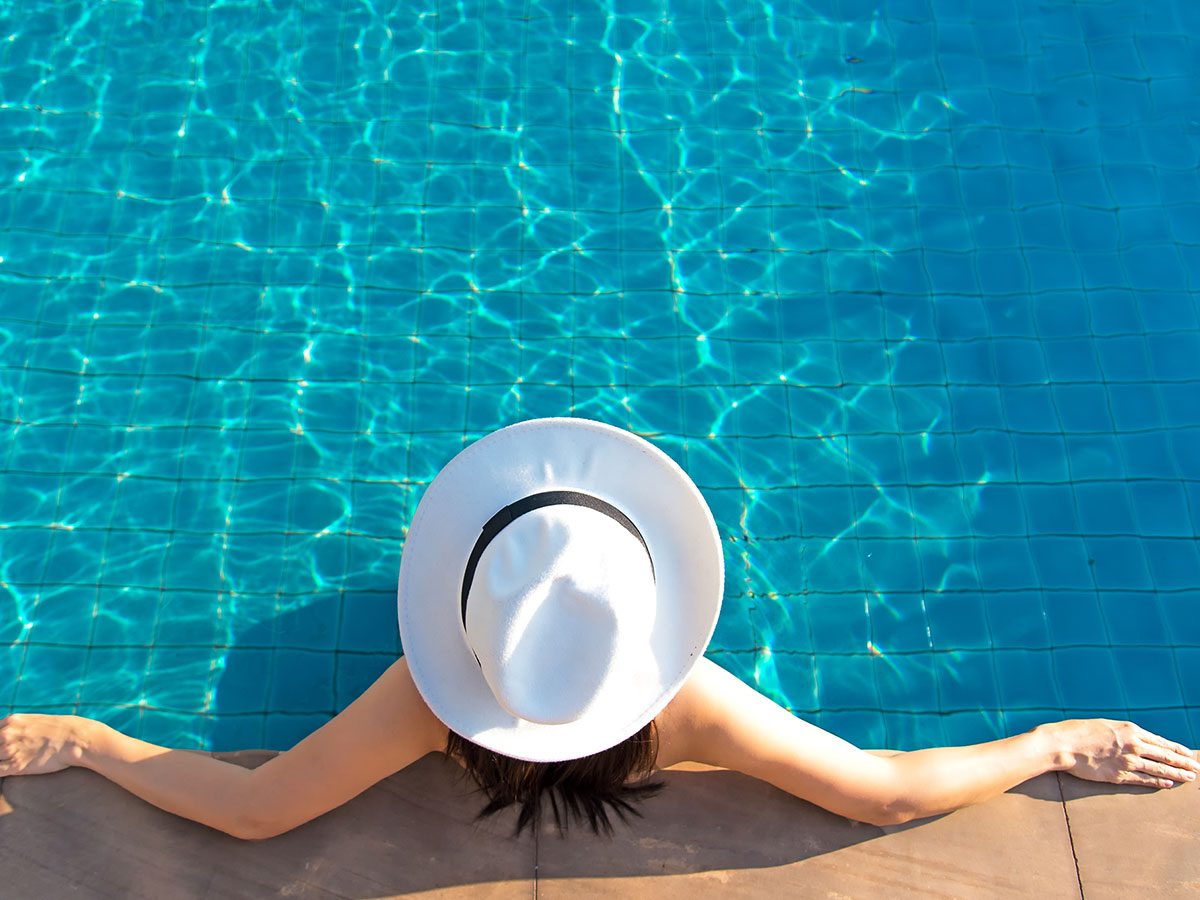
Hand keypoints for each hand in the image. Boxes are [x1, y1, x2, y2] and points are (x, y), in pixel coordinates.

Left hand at [0, 714, 89, 776]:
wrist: (75, 739)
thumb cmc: (59, 730)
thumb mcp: (34, 721)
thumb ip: (17, 728)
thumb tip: (7, 736)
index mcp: (11, 720)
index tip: (3, 748)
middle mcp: (7, 733)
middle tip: (7, 755)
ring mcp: (11, 749)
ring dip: (0, 760)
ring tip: (13, 762)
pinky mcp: (17, 766)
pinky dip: (0, 771)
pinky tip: (10, 770)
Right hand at [1051, 718, 1199, 788]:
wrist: (1063, 744)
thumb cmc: (1080, 731)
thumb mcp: (1106, 725)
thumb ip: (1125, 733)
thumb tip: (1139, 740)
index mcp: (1131, 730)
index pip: (1162, 742)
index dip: (1178, 750)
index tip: (1189, 755)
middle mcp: (1133, 745)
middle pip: (1166, 756)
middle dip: (1184, 763)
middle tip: (1197, 769)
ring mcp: (1127, 761)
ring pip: (1159, 769)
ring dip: (1177, 775)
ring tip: (1190, 778)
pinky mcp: (1119, 775)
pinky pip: (1144, 780)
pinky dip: (1158, 782)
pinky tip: (1168, 784)